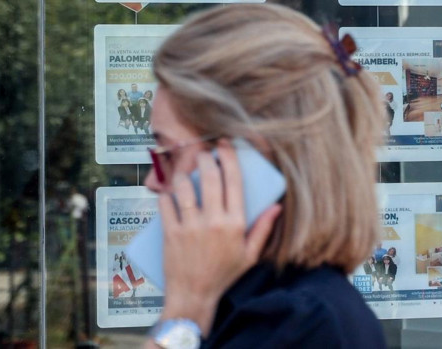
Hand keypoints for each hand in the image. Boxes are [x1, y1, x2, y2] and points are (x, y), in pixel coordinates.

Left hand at [156, 139, 282, 334]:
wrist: (194, 295)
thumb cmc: (223, 275)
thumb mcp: (249, 255)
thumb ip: (263, 229)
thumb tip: (276, 207)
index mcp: (235, 224)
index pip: (234, 181)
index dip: (230, 158)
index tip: (225, 146)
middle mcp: (213, 221)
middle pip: (210, 177)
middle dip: (206, 158)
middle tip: (204, 153)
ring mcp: (190, 226)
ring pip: (186, 187)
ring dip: (185, 175)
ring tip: (187, 173)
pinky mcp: (170, 232)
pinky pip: (166, 203)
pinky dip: (166, 194)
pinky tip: (170, 193)